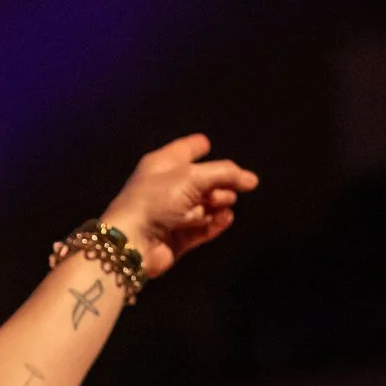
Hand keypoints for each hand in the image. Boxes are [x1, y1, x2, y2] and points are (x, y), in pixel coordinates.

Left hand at [99, 134, 258, 280]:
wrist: (133, 242)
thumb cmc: (157, 199)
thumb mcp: (192, 177)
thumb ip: (224, 174)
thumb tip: (252, 179)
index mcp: (163, 164)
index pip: (185, 150)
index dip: (198, 146)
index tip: (208, 143)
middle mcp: (167, 186)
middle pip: (203, 179)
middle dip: (218, 182)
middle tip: (221, 190)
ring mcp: (174, 213)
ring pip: (206, 204)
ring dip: (217, 203)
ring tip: (219, 205)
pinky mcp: (179, 237)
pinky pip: (204, 227)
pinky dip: (215, 223)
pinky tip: (225, 219)